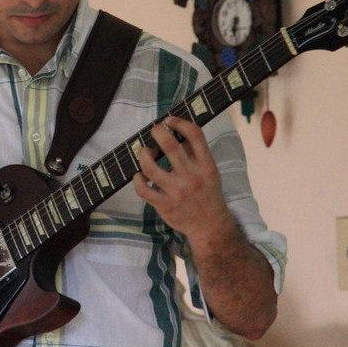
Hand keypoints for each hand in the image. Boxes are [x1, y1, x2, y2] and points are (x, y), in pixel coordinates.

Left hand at [133, 116, 234, 241]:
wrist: (210, 226)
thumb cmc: (207, 193)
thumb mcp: (210, 171)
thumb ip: (195, 153)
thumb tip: (176, 131)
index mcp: (206, 166)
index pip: (194, 135)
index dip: (179, 122)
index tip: (169, 120)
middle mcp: (192, 177)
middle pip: (170, 146)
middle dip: (157, 132)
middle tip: (154, 131)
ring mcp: (177, 192)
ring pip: (150, 167)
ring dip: (143, 154)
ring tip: (144, 153)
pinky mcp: (164, 205)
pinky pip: (143, 188)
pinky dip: (137, 179)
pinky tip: (140, 175)